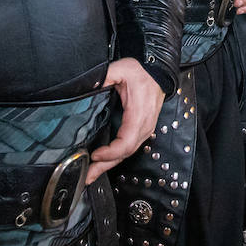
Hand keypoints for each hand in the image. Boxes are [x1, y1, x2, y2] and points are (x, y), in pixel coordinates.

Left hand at [84, 58, 165, 182]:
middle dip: (105, 166)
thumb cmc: (143, 73)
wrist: (159, 73)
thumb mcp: (122, 69)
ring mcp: (145, 130)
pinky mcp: (142, 130)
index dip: (110, 152)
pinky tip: (104, 161)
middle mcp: (144, 126)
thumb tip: (88, 85)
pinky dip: (116, 157)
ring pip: (127, 153)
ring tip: (92, 173)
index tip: (94, 155)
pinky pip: (129, 148)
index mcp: (138, 115)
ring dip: (109, 164)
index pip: (126, 142)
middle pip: (125, 153)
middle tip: (87, 176)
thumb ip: (104, 76)